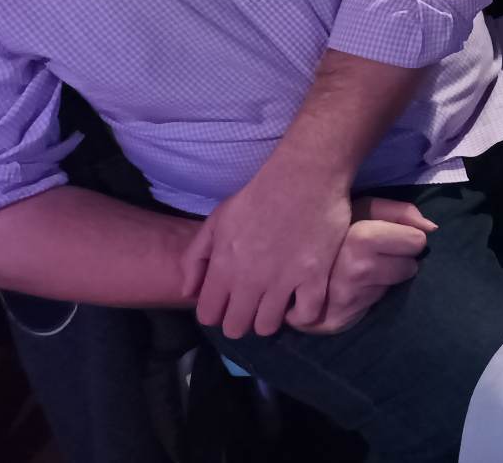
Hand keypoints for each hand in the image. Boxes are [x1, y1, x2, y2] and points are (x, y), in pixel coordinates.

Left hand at [186, 160, 351, 338]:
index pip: (208, 316)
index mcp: (224, 267)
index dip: (217, 311)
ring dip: (269, 317)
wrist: (305, 174)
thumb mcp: (217, 219)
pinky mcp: (315, 277)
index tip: (229, 301)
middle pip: (236, 328)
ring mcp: (284, 281)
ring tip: (276, 300)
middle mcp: (250, 280)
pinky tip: (300, 298)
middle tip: (252, 302)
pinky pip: (306, 315)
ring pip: (267, 327)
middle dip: (240, 319)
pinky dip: (301, 313)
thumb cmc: (258, 195)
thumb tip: (187, 292)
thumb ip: (195, 257)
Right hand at [284, 198, 434, 336]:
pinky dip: (371, 293)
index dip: (407, 239)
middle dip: (400, 259)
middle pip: (411, 265)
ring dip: (387, 277)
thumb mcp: (363, 209)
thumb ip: (401, 213)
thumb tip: (432, 228)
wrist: (289, 269)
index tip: (392, 237)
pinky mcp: (341, 317)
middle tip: (376, 254)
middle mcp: (355, 268)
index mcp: (360, 236)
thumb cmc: (333, 232)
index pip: (416, 242)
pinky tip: (353, 285)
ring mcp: (348, 295)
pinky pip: (377, 301)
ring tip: (362, 268)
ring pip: (395, 284)